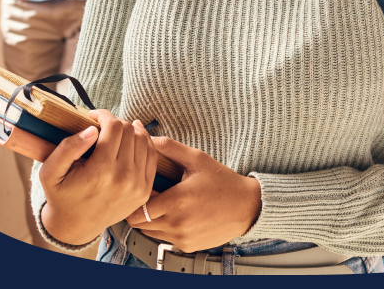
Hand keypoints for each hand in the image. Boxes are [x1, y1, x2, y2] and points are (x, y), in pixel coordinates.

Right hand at [39, 111, 156, 246]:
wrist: (76, 225)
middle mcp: (124, 178)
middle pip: (130, 131)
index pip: (114, 127)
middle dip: (115, 122)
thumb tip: (92, 130)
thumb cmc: (61, 196)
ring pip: (144, 140)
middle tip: (102, 126)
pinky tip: (132, 139)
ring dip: (130, 130)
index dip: (104, 115)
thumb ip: (68, 148)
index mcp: (101, 171)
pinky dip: (144, 143)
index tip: (93, 116)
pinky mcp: (145, 191)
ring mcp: (138, 186)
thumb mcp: (50, 172)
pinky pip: (152, 157)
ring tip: (116, 132)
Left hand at [125, 137, 262, 252]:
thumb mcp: (197, 159)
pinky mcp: (188, 246)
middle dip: (140, 209)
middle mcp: (177, 224)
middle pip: (139, 223)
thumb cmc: (224, 183)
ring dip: (151, 220)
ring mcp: (182, 238)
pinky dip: (165, 229)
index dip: (136, 198)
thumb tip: (147, 137)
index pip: (136, 209)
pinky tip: (178, 215)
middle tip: (150, 196)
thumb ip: (170, 147)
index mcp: (176, 201)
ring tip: (164, 205)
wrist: (248, 207)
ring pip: (150, 233)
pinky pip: (165, 239)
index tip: (142, 189)